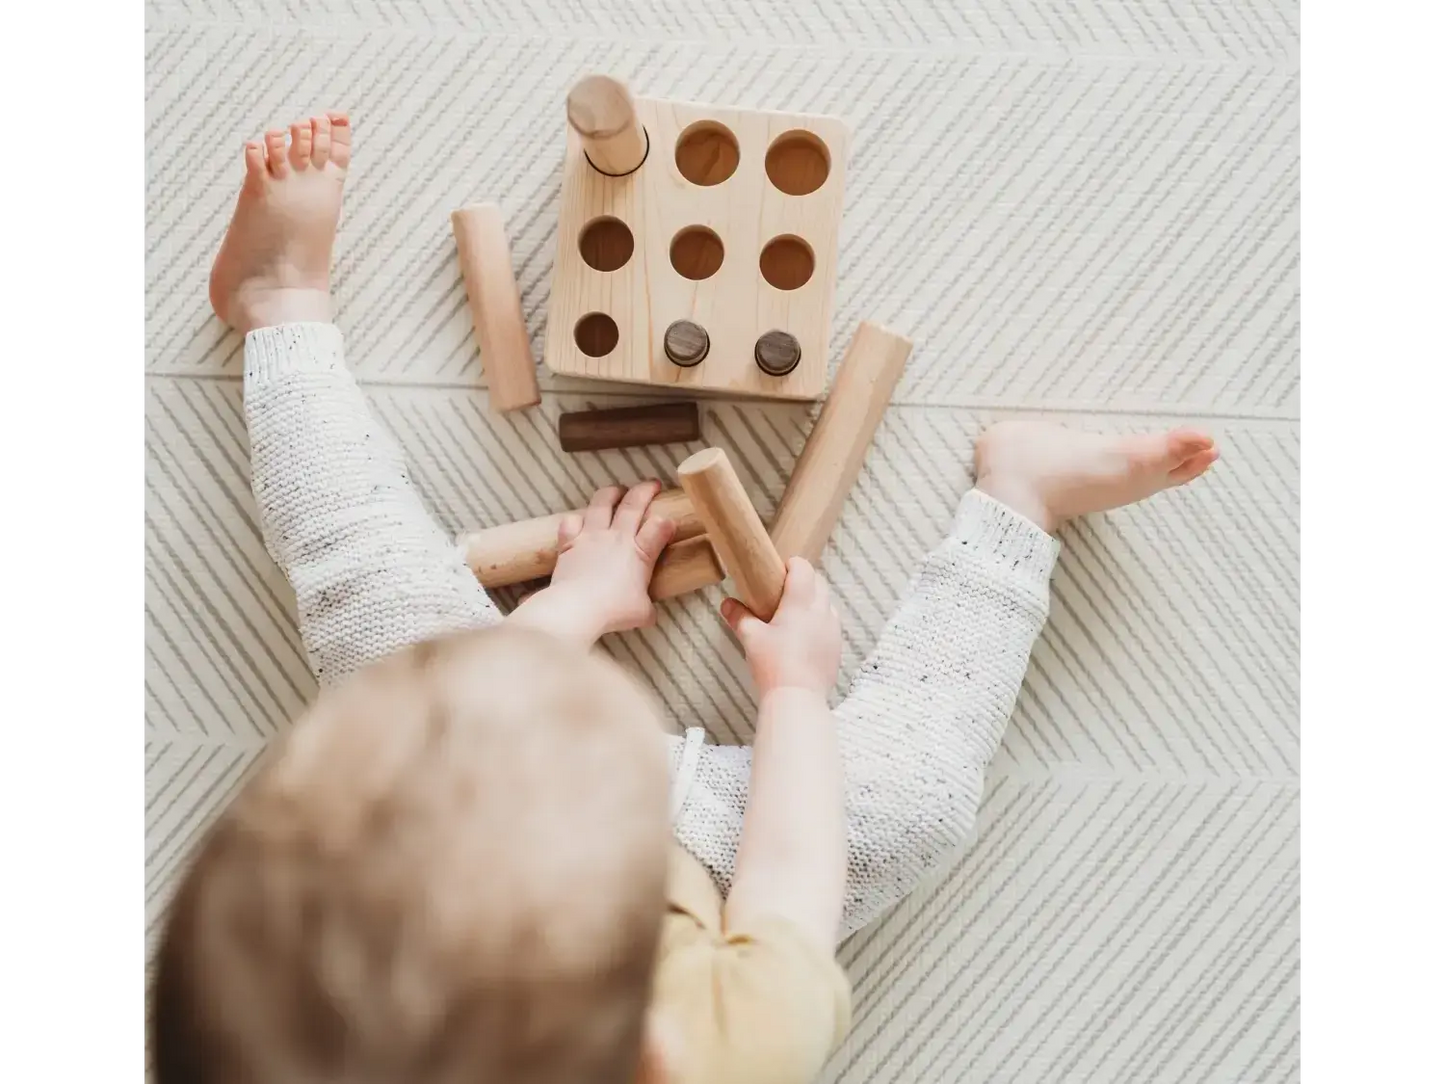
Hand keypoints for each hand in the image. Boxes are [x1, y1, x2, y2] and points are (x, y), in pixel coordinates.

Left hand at [525, 480, 676, 640]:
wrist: (577, 607)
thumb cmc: (614, 610)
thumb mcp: (642, 613)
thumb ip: (647, 608)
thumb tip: (649, 613)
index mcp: (640, 553)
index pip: (659, 527)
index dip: (666, 522)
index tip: (668, 521)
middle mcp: (617, 537)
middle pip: (633, 504)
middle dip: (645, 490)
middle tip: (652, 484)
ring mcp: (592, 536)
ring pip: (602, 503)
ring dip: (611, 493)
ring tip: (617, 490)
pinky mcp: (570, 542)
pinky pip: (572, 521)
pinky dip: (576, 519)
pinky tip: (579, 520)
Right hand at [721, 557, 841, 697]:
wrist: (797, 698)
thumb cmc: (773, 665)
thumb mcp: (751, 638)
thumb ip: (739, 617)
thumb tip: (727, 604)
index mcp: (801, 603)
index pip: (803, 569)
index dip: (791, 565)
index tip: (778, 571)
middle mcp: (822, 611)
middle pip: (819, 583)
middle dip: (804, 581)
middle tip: (783, 592)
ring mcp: (833, 630)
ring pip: (827, 604)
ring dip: (814, 602)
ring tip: (794, 615)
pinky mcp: (837, 648)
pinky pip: (831, 626)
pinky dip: (820, 623)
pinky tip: (805, 637)